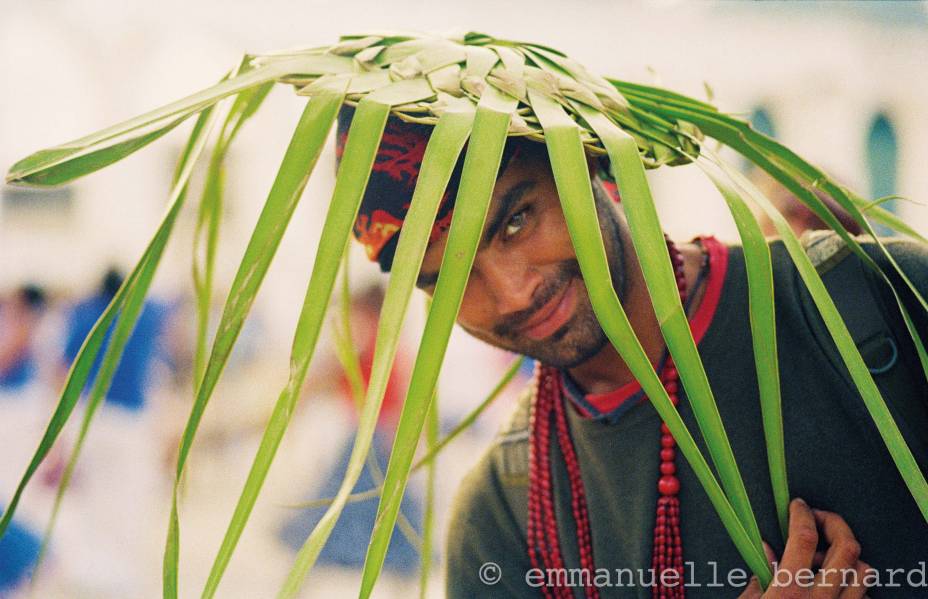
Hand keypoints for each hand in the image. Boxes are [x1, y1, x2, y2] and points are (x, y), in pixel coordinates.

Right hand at [739, 498, 870, 597]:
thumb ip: (757, 579)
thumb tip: (766, 553)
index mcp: (790, 591)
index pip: (804, 538)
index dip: (802, 514)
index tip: (798, 506)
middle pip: (846, 547)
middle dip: (834, 524)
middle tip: (820, 519)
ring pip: (863, 571)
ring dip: (849, 557)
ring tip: (829, 557)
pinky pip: (866, 596)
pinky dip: (855, 586)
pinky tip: (837, 586)